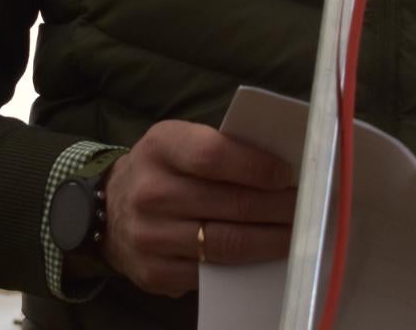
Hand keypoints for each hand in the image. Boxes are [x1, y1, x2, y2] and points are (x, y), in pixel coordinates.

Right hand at [100, 121, 295, 296]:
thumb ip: (222, 148)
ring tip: (296, 233)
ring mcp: (150, 237)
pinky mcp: (155, 273)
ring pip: (227, 243)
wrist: (109, 210)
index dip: (256, 166)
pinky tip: (266, 255)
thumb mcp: (179, 141)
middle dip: (277, 207)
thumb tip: (283, 166)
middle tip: (305, 208)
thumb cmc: (162, 170)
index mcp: (160, 147)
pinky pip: (213, 273)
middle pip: (229, 204)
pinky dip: (247, 266)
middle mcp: (150, 192)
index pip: (213, 156)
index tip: (286, 174)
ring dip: (271, 239)